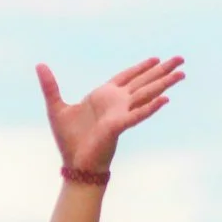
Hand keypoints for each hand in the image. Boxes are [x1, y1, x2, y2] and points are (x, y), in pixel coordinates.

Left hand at [36, 54, 185, 172]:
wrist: (74, 163)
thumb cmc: (69, 139)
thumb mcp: (56, 107)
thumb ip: (50, 86)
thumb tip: (39, 66)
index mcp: (104, 96)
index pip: (127, 76)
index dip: (141, 67)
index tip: (156, 58)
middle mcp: (117, 103)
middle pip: (143, 82)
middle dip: (162, 70)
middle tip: (181, 59)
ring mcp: (121, 113)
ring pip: (147, 94)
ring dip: (164, 83)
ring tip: (182, 74)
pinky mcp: (119, 126)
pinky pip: (138, 114)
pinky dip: (151, 107)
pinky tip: (166, 99)